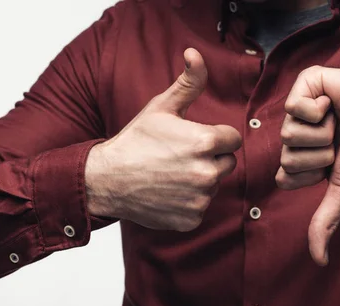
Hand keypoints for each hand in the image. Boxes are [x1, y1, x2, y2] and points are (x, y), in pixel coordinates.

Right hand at [85, 48, 241, 230]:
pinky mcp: (192, 219)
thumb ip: (188, 83)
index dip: (215, 137)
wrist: (106, 179)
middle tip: (181, 156)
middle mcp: (207, 172)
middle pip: (227, 163)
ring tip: (171, 174)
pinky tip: (168, 192)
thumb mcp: (161, 108)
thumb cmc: (135, 141)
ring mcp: (200, 198)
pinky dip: (189, 202)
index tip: (193, 139)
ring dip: (200, 180)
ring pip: (214, 185)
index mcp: (205, 142)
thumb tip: (195, 54)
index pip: (232, 139)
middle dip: (211, 158)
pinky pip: (201, 207)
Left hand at [277, 67, 339, 265]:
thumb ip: (325, 223)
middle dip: (318, 156)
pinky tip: (333, 104)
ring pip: (288, 134)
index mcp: (305, 157)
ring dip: (322, 134)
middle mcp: (300, 133)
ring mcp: (301, 109)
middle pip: (286, 157)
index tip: (334, 165)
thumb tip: (319, 261)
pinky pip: (293, 106)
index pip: (284, 177)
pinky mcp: (307, 83)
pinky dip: (317, 110)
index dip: (310, 176)